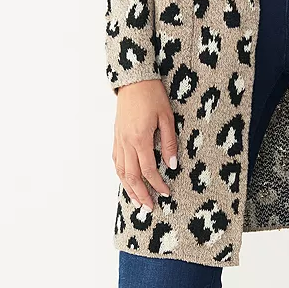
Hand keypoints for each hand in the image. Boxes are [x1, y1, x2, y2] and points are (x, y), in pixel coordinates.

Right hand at [113, 79, 178, 209]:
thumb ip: (169, 143)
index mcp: (140, 138)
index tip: (167, 193)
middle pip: (132, 176)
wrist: (134, 79)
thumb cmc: (153, 95)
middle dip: (142, 194)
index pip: (149, 170)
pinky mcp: (116, 136)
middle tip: (150, 207)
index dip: (158, 184)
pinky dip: (121, 175)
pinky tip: (126, 181)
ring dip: (129, 189)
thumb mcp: (167, 117)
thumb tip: (172, 166)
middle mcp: (126, 142)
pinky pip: (116, 161)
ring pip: (121, 171)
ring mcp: (119, 140)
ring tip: (137, 202)